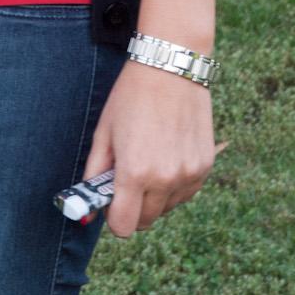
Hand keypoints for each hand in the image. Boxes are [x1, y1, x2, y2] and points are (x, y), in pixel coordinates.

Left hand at [82, 58, 229, 238]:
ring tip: (150, 158)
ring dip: (156, 196)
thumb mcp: (104, 133)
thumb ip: (94, 175)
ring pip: (167, 208)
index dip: (114, 218)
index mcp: (135, 173)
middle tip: (128, 178)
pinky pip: (187, 192)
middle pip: (146, 221)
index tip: (111, 202)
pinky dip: (176, 184)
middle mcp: (165, 180)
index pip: (123, 227)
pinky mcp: (205, 167)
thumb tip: (88, 213)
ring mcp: (189, 175)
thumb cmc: (131, 97)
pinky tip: (168, 155)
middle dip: (134, 207)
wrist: (170, 67)